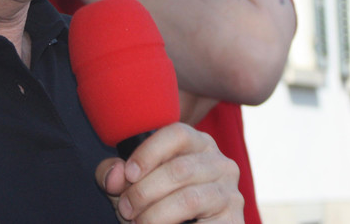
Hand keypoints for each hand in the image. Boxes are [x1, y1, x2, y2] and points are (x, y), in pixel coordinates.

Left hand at [96, 123, 242, 222]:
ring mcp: (230, 193)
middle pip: (180, 169)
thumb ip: (115, 176)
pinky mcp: (234, 221)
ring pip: (189, 199)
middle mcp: (220, 163)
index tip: (129, 175)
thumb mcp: (131, 187)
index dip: (149, 152)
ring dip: (155, 215)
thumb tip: (116, 175)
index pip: (178, 134)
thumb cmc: (155, 207)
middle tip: (126, 210)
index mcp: (198, 144)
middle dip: (144, 192)